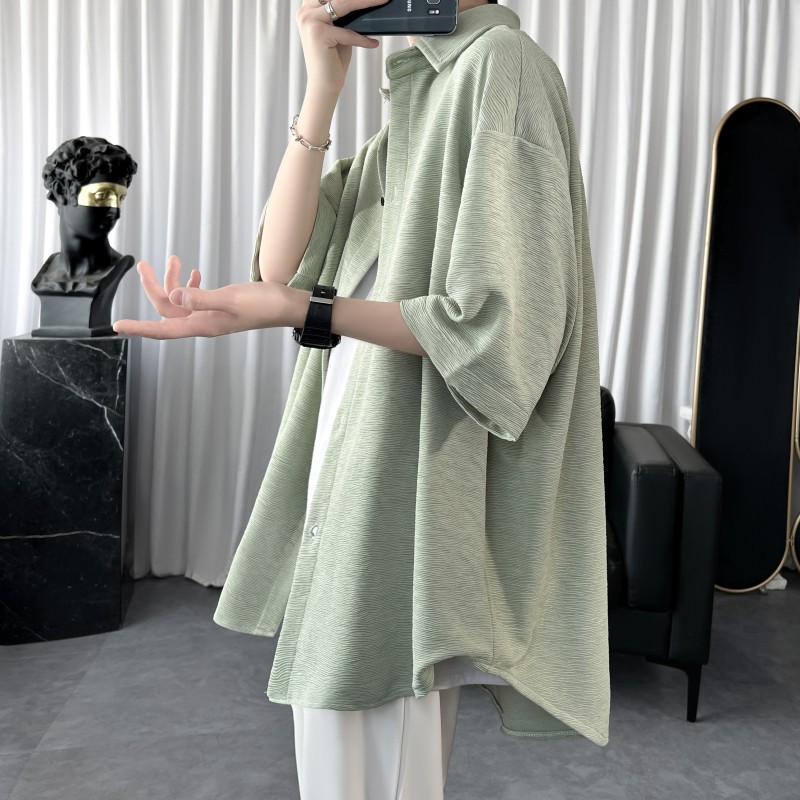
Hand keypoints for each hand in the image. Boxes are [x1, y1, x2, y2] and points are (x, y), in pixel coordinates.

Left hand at [113, 255, 307, 338]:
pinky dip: (189, 284)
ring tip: (174, 260)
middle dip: (153, 287)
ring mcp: (211, 315)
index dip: (140, 327)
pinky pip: (194, 298)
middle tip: (143, 265)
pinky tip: (194, 272)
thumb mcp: (232, 299)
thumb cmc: (264, 305)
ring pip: (180, 301)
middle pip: (167, 309)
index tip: (118, 325)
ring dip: (172, 281)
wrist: (286, 306)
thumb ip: (202, 298)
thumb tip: (174, 296)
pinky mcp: (219, 306)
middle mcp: (203, 322)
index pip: (163, 328)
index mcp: (204, 325)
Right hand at [297, 0, 388, 96]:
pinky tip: (373, 43)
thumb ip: (345, 14)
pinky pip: (347, 32)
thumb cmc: (333, 59)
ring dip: (364, 2)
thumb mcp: (339, 30)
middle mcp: (305, 12)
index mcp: (308, 8)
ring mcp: (310, 21)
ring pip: (342, 4)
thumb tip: (365, 3)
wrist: (324, 85)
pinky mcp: (319, 34)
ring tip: (380, 1)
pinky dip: (362, 39)